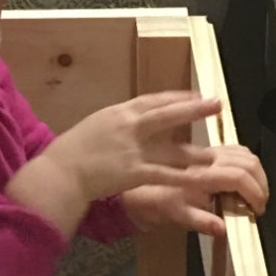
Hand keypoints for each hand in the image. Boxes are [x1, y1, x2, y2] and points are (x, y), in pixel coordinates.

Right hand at [7, 91, 219, 238]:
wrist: (60, 171)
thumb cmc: (71, 151)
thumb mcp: (94, 127)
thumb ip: (116, 124)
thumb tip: (129, 123)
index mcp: (118, 113)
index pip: (152, 100)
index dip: (176, 98)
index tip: (195, 95)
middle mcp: (128, 126)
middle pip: (167, 114)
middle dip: (193, 109)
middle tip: (216, 103)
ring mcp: (132, 149)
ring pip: (170, 148)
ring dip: (194, 151)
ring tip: (214, 153)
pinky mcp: (134, 171)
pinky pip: (165, 174)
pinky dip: (183, 177)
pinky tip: (198, 180)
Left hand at [124, 144, 268, 237]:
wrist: (138, 188)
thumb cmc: (156, 203)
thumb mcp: (177, 216)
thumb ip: (201, 221)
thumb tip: (223, 229)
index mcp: (200, 172)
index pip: (238, 176)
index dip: (255, 193)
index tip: (257, 210)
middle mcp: (206, 157)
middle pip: (248, 161)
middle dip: (260, 183)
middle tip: (259, 204)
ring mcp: (209, 152)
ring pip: (245, 154)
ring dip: (256, 173)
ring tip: (254, 194)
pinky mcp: (209, 151)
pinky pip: (237, 151)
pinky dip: (247, 165)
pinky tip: (245, 181)